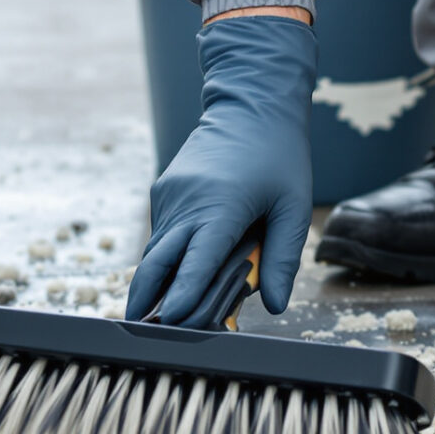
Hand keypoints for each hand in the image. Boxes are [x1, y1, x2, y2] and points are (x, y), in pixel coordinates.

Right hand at [126, 15, 315, 324]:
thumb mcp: (293, 207)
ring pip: (156, 251)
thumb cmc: (279, 156)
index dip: (184, 290)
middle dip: (145, 297)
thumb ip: (283, 258)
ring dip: (158, 282)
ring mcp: (169, 194)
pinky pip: (162, 233)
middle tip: (141, 330)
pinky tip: (180, 273)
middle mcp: (187, 200)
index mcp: (221, 204)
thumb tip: (274, 305)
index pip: (198, 256)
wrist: (250, 103)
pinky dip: (168, 257)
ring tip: (160, 314)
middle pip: (156, 260)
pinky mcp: (163, 191)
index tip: (172, 318)